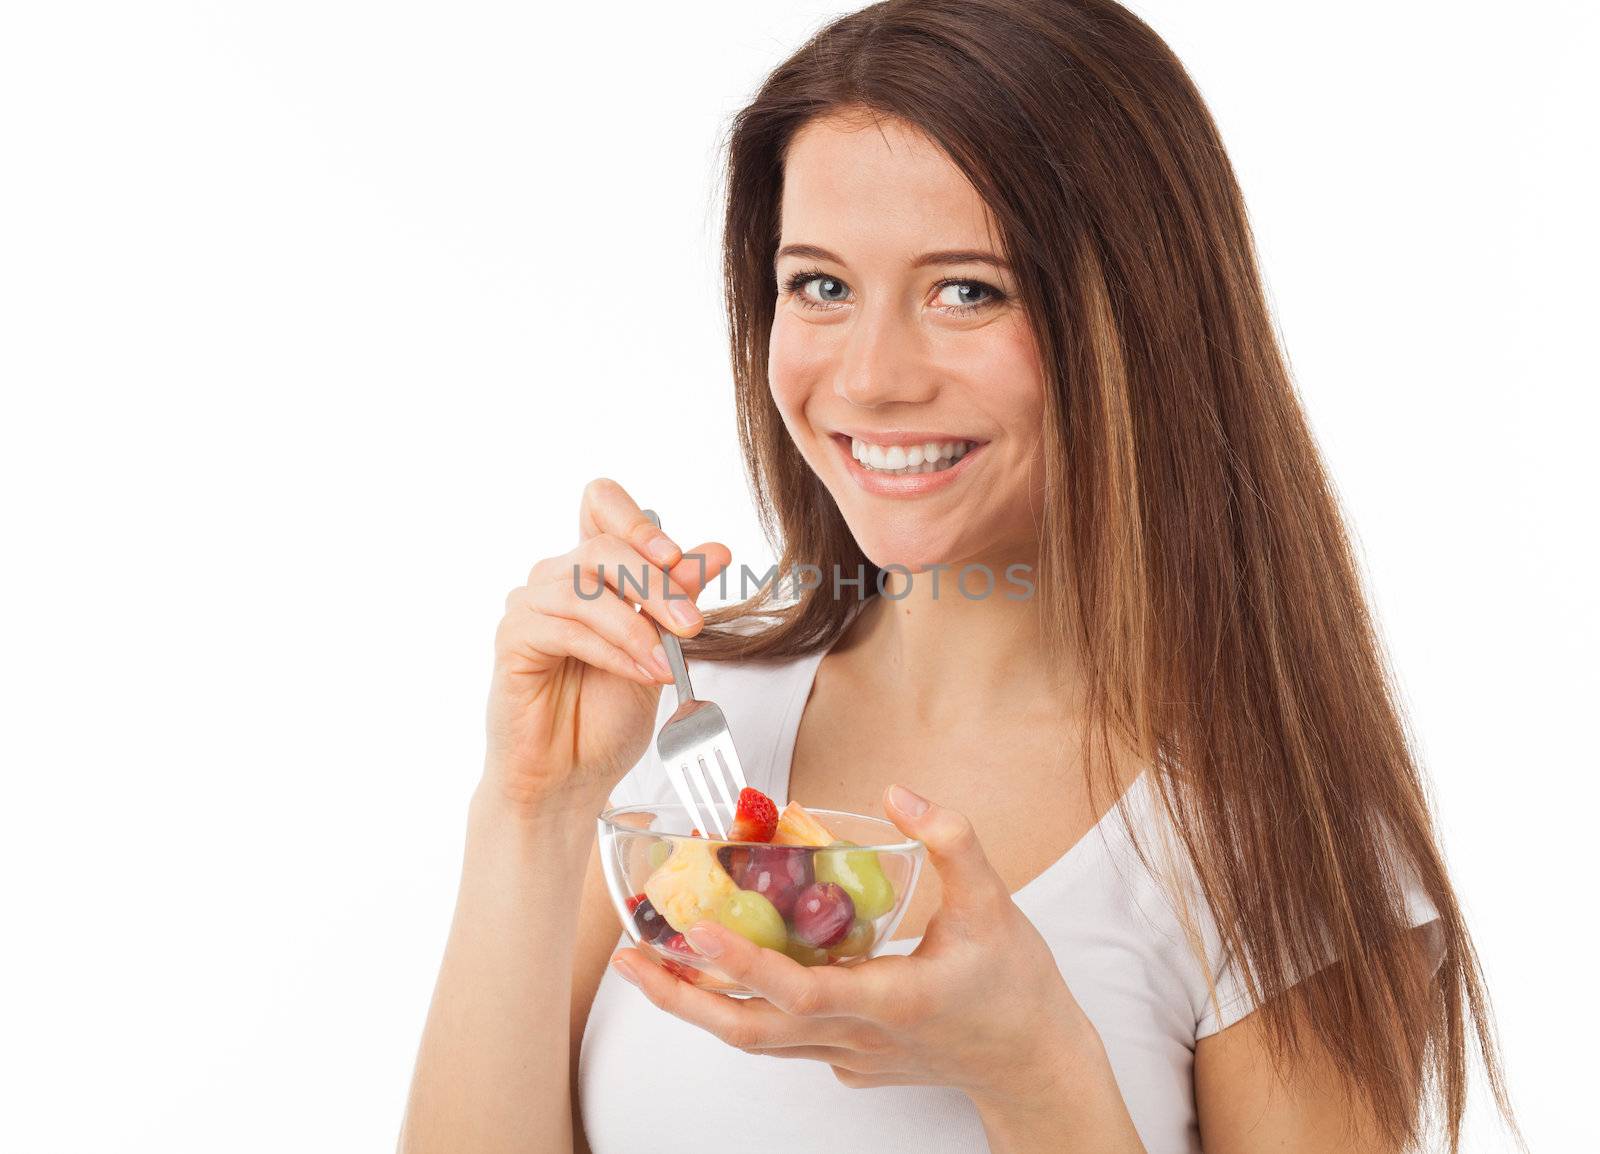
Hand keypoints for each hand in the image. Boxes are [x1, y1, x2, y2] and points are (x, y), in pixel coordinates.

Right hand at [483, 477, 730, 812]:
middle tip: (694, 627)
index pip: (601, 502)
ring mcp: (530, 604)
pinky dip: (612, 650)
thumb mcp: (659, 649)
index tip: (676, 558)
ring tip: (666, 665)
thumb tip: (717, 550)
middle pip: (604, 547)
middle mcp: (557, 576)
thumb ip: (679, 599)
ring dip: (637, 625)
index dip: (637, 520)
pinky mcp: (513, 638)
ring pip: (585, 587)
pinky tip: (639, 673)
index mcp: (593, 570)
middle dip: (657, 586)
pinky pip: (565, 627)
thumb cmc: (608, 715)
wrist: (573, 776)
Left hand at [609, 784, 1100, 1111]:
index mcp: (896, 1000)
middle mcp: (860, 1036)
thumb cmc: (1016, 987)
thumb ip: (952, 841)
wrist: (1033, 1063)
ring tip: (645, 965)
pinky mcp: (846, 1058)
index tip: (697, 930)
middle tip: (628, 959)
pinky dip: (737, 1005)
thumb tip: (901, 794)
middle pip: (752, 1031)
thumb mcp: (996, 904)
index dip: (746, 963)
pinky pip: (778, 1036)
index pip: (805, 992)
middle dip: (683, 999)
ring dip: (696, 1005)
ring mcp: (848, 1054)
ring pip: (756, 1039)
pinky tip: (713, 972)